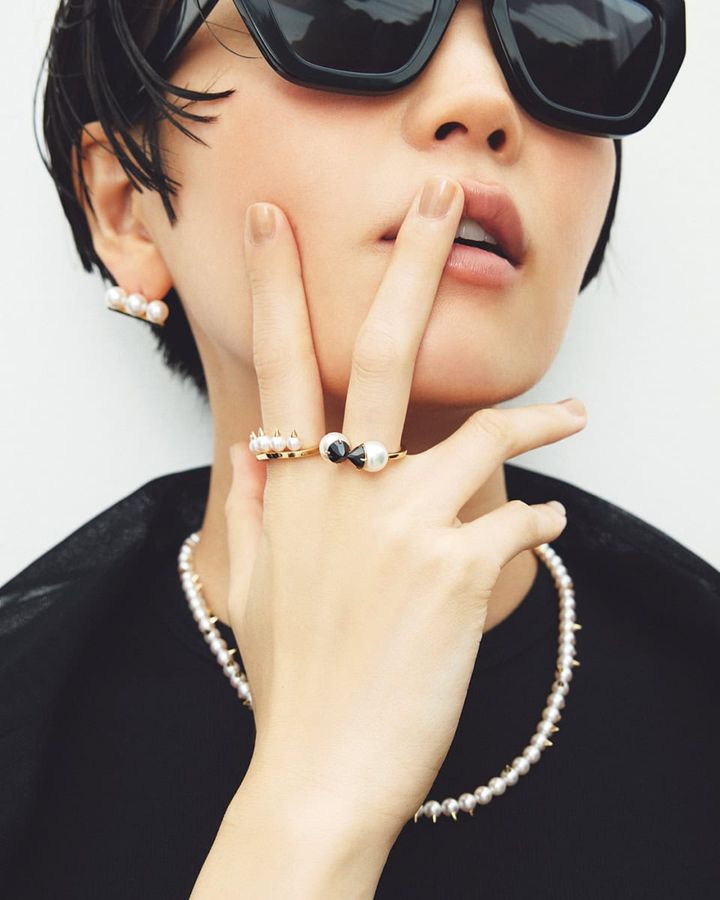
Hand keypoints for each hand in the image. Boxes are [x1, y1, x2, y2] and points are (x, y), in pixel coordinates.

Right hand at [224, 175, 586, 838]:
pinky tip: (548, 526)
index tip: (274, 222)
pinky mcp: (462, 568)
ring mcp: (407, 524)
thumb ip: (254, 506)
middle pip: (382, 349)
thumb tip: (253, 449)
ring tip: (574, 411)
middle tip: (439, 195)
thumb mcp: (254, 585)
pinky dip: (541, 519)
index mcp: (294, 489)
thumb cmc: (290, 677)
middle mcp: (348, 491)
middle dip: (410, 260)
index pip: (280, 363)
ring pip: (490, 432)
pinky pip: (522, 521)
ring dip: (542, 417)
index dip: (276, 285)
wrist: (324, 766)